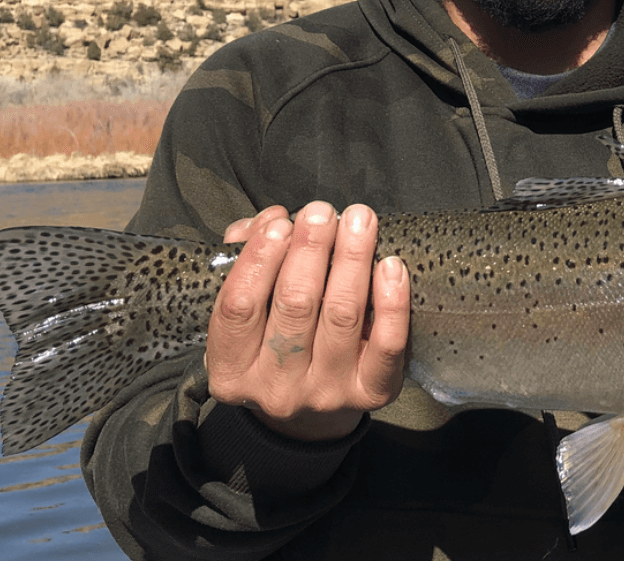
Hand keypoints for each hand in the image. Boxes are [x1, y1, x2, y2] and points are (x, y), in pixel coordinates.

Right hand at [205, 201, 409, 441]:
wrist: (313, 412)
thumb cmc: (275, 344)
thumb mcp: (248, 314)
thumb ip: (247, 262)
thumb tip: (268, 220)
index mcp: (232, 370)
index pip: (238, 307)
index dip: (259, 259)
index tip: (279, 223)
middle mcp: (276, 389)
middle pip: (295, 305)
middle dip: (310, 249)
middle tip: (322, 212)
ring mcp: (325, 394)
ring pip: (341, 315)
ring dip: (351, 259)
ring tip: (359, 221)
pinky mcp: (370, 393)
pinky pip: (386, 343)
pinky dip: (392, 302)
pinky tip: (390, 265)